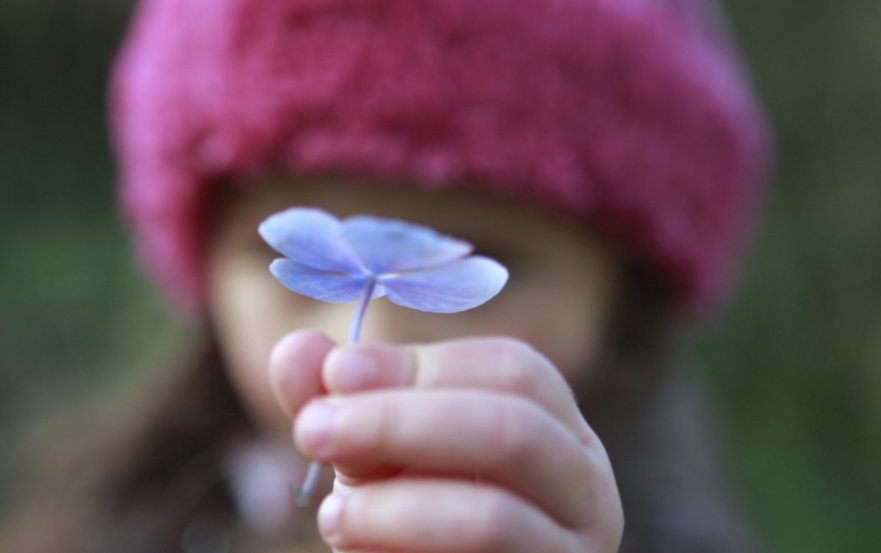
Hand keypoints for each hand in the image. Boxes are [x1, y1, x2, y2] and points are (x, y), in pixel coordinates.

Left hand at [270, 330, 622, 552]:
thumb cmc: (414, 525)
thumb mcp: (377, 458)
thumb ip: (341, 406)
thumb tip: (295, 348)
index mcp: (557, 428)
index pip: (512, 369)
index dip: (420, 364)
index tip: (337, 371)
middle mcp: (586, 488)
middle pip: (512, 429)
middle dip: (399, 422)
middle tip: (311, 430)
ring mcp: (573, 552)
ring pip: (493, 517)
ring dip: (394, 508)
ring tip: (331, 516)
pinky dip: (405, 548)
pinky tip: (356, 544)